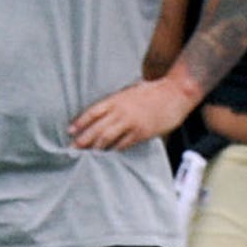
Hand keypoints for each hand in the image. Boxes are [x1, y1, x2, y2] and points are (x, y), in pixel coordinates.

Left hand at [69, 79, 191, 149]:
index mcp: (117, 99)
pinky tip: (109, 154)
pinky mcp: (142, 132)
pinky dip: (114, 150)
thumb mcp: (132, 91)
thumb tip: (106, 111)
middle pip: (96, 128)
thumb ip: (118, 101)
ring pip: (106, 138)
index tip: (70, 131)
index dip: (80, 123)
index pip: (92, 112)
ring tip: (88, 156)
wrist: (176, 92)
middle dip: (82, 140)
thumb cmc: (155, 91)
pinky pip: (123, 144)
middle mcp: (121, 111)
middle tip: (72, 150)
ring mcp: (131, 122)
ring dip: (96, 148)